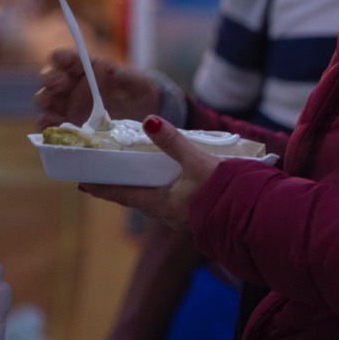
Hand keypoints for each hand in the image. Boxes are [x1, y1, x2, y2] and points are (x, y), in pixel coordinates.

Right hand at [34, 48, 161, 129]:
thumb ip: (122, 74)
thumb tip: (107, 67)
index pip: (65, 58)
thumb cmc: (137, 91)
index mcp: (84, 67)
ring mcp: (67, 106)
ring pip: (45, 100)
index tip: (61, 59)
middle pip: (49, 78)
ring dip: (44, 100)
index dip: (61, 57)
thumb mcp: (135, 81)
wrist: (144, 114)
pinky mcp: (67, 125)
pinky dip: (47, 124)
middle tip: (59, 83)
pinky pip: (51, 124)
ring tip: (49, 103)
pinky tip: (51, 123)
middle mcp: (71, 85)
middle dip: (50, 79)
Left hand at [80, 116, 220, 229]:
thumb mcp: (198, 162)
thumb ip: (174, 141)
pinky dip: (164, 192)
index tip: (82, 184)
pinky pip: (173, 204)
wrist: (256, 216)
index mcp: (162, 204)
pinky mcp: (199, 217)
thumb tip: (149, 120)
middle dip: (123, 188)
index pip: (123, 195)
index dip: (102, 188)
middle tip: (108, 176)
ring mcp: (184, 219)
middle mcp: (169, 216)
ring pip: (156, 202)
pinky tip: (173, 185)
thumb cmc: (225, 191)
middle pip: (138, 199)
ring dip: (144, 191)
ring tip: (139, 178)